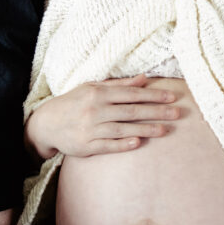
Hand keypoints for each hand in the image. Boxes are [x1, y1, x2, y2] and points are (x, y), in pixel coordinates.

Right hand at [24, 75, 179, 159]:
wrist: (46, 123)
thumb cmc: (73, 102)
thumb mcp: (92, 87)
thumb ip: (119, 84)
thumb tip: (144, 78)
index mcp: (99, 93)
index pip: (132, 93)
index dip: (153, 95)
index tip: (172, 96)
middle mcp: (96, 109)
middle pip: (132, 111)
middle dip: (156, 112)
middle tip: (177, 113)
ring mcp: (91, 128)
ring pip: (123, 128)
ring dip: (145, 129)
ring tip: (165, 130)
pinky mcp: (87, 146)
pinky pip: (108, 145)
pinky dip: (123, 144)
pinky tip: (138, 143)